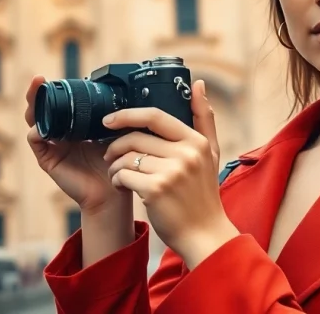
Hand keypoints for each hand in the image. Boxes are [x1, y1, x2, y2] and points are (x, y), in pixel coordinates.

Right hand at [24, 75, 128, 214]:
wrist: (113, 191)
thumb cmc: (116, 162)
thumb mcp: (113, 132)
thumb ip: (109, 116)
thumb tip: (113, 93)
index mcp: (74, 127)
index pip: (59, 105)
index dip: (54, 90)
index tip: (55, 77)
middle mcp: (60, 135)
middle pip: (42, 110)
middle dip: (37, 93)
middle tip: (38, 79)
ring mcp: (52, 147)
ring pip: (35, 122)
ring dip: (33, 107)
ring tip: (35, 93)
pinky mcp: (48, 159)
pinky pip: (36, 141)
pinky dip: (36, 131)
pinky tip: (41, 125)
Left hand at [103, 80, 239, 267]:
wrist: (205, 234)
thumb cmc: (202, 193)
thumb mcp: (210, 153)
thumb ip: (204, 118)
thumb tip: (198, 84)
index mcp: (195, 141)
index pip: (155, 116)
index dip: (128, 114)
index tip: (109, 120)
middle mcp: (185, 154)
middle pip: (135, 137)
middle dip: (116, 146)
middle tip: (110, 155)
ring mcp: (171, 172)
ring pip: (126, 157)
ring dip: (115, 165)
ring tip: (117, 174)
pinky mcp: (155, 190)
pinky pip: (123, 175)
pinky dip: (117, 180)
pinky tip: (122, 186)